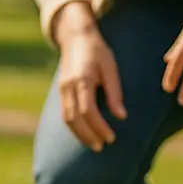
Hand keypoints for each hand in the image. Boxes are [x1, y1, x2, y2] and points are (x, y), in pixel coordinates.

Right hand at [56, 16, 126, 152]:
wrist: (76, 37)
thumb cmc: (97, 51)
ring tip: (93, 144)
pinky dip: (74, 126)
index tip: (111, 137)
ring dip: (79, 134)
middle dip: (87, 135)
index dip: (99, 127)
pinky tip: (85, 133)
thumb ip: (114, 92)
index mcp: (82, 79)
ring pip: (66, 118)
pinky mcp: (61, 91)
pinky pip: (64, 113)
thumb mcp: (111, 68)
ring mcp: (62, 89)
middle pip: (74, 118)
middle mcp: (68, 86)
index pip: (88, 110)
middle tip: (102, 146)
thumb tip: (121, 116)